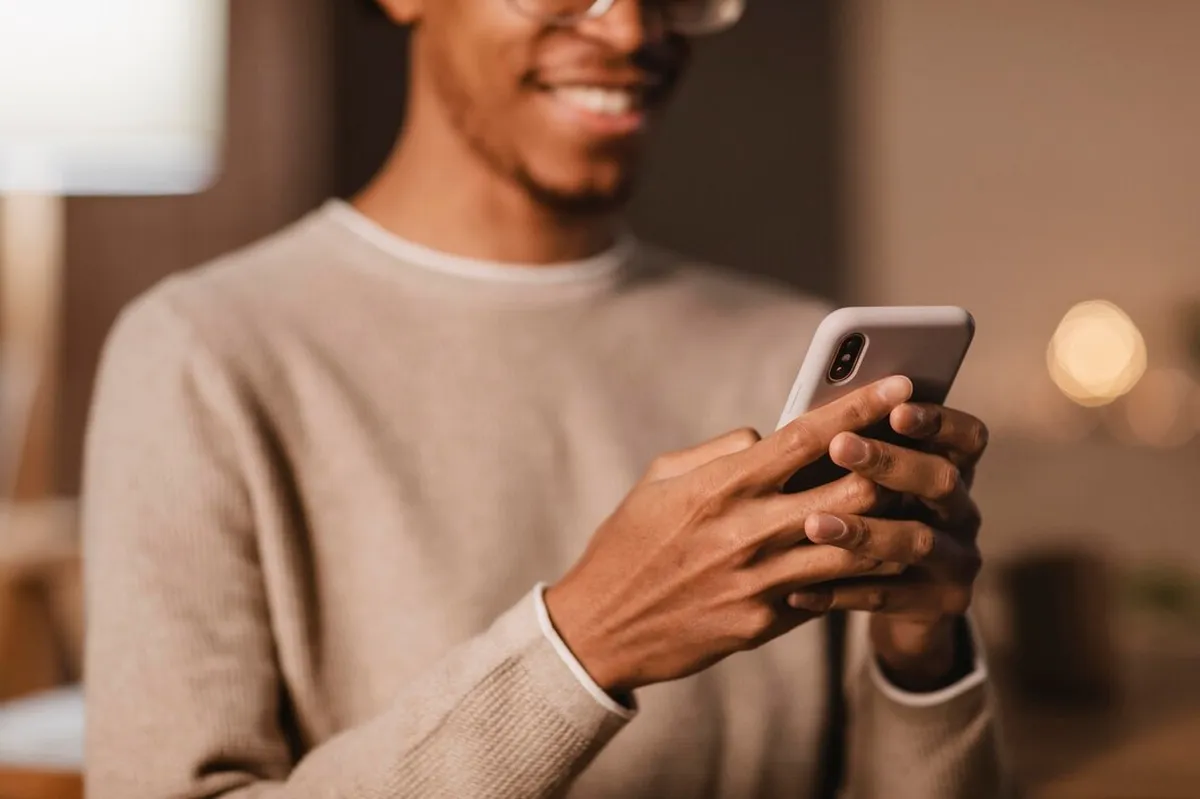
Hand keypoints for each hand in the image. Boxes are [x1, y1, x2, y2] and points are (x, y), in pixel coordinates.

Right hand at [545, 376, 914, 695]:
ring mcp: (761, 582)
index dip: (861, 407)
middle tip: (918, 450)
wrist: (600, 629)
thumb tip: (769, 436)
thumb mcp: (659, 479)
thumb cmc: (628, 544)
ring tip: (914, 504)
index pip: (808, 436)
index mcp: (722, 485)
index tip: (902, 385)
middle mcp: (749, 531)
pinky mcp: (765, 623)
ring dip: (890, 522)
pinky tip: (877, 557)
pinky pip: (829, 591)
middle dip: (894, 465)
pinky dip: (856, 570)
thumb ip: (721, 451)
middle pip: (853, 489)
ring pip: (858, 546)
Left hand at [789, 403, 989, 690]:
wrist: (902, 608)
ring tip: (813, 524)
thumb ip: (853, 452)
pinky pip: (887, 597)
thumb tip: (807, 415)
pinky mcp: (940, 604)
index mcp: (950, 469)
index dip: (937, 420)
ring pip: (916, 541)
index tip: (896, 408)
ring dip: (864, 530)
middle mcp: (962, 512)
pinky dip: (840, 592)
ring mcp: (957, 560)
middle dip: (891, 462)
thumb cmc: (871, 520)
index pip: (965, 436)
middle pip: (942, 480)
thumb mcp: (869, 483)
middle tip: (840, 446)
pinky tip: (797, 591)